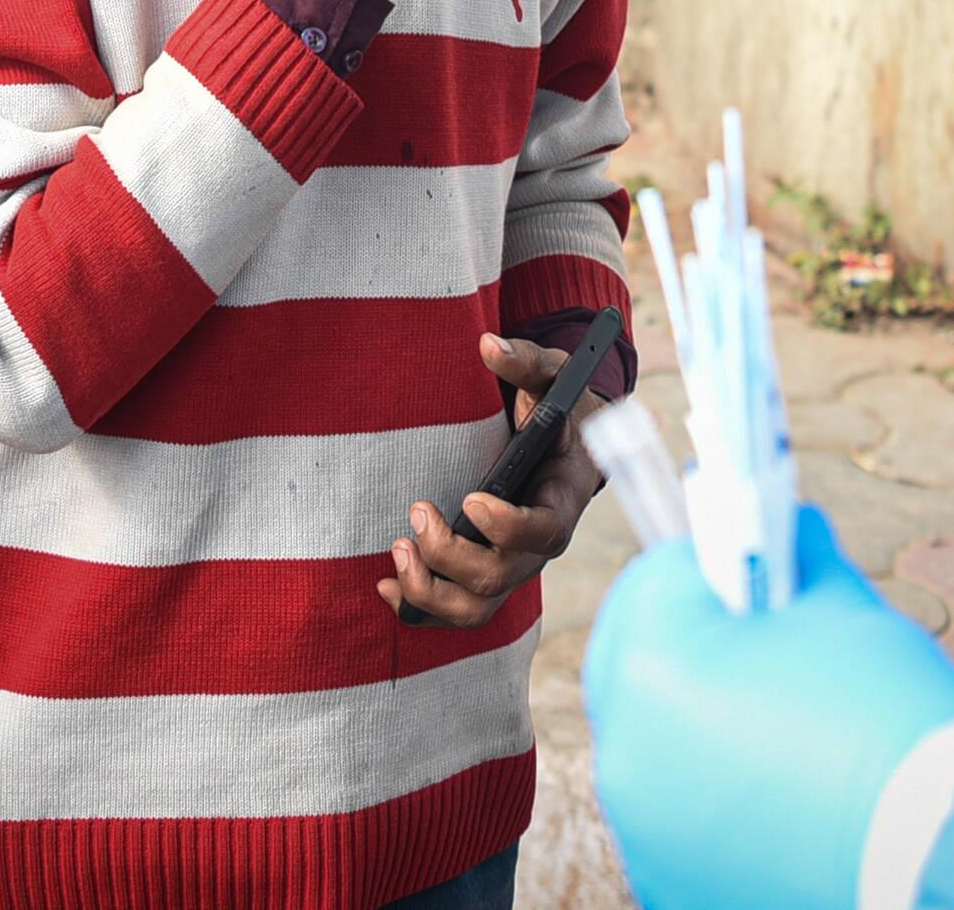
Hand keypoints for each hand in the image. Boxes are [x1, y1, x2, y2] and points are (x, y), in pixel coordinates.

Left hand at [376, 333, 607, 625]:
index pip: (544, 533)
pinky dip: (418, 606)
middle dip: (450, 554)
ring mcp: (513, 565)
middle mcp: (538, 545)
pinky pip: (456, 609)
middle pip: (498, 577)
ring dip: (430, 590)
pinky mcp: (487, 574)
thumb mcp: (551, 377)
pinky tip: (386, 585)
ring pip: (475, 608)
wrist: (566, 441)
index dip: (507, 526)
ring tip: (398, 549)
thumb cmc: (558, 407)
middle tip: (417, 510)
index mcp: (562, 499)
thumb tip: (488, 344)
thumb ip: (524, 362)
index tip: (471, 500)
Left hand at [583, 507, 953, 909]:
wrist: (937, 852)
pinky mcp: (669, 883)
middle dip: (694, 643)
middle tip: (759, 638)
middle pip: (642, 667)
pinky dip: (716, 797)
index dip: (705, 565)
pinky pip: (680, 818)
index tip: (745, 565)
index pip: (654, 581)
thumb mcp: (842, 606)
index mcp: (651, 666)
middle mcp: (625, 754)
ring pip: (659, 748)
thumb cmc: (889, 721)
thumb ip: (794, 559)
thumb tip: (786, 534)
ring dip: (701, 723)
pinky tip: (780, 791)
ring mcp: (645, 830)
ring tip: (779, 721)